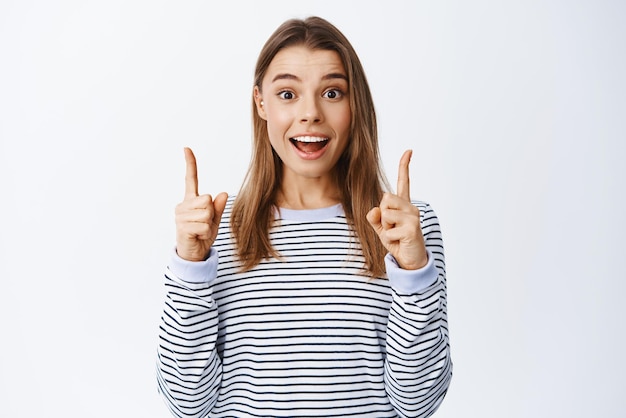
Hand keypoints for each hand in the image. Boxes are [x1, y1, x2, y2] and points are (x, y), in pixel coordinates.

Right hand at [175, 147, 227, 261]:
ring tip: (201, 230)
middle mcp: (183, 205)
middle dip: (211, 213)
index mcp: (191, 200)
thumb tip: (223, 193)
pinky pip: (204, 225)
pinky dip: (206, 233)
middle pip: (206, 199)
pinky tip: (198, 236)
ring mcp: (181, 216)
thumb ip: (218, 207)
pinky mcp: (183, 226)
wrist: (194, 253)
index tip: (187, 148)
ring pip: (206, 213)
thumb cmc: (203, 234)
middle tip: (205, 224)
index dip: (190, 163)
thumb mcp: (215, 219)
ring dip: (209, 225)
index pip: (191, 179)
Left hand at [367, 150, 427, 269]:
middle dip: (383, 214)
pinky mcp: (413, 228)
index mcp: (403, 205)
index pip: (404, 182)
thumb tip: (374, 210)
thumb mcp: (381, 229)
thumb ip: (375, 218)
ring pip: (386, 213)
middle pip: (385, 198)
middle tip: (392, 228)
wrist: (410, 260)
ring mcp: (413, 217)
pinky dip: (389, 239)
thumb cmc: (397, 242)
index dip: (404, 166)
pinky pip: (388, 230)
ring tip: (396, 235)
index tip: (409, 151)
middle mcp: (411, 207)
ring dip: (385, 228)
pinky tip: (400, 242)